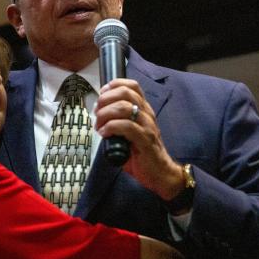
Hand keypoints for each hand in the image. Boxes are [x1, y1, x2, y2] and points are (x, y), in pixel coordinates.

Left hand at [94, 79, 183, 201]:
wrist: (161, 173)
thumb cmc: (142, 153)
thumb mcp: (128, 133)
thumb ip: (117, 121)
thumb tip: (98, 115)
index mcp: (143, 110)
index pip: (132, 86)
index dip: (114, 85)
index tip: (101, 94)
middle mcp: (147, 114)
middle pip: (125, 93)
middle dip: (105, 100)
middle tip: (97, 112)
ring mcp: (147, 126)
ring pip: (124, 107)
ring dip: (106, 114)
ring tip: (99, 126)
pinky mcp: (145, 140)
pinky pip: (127, 126)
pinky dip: (111, 127)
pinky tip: (105, 134)